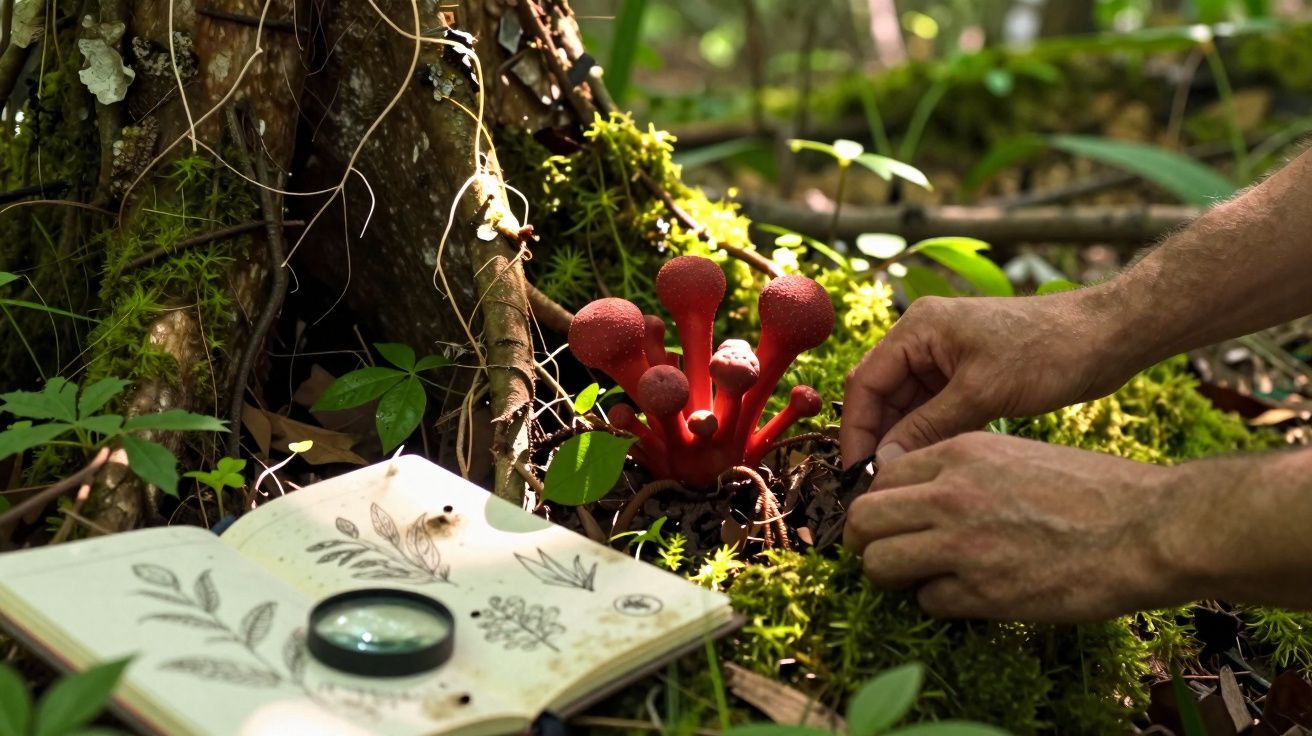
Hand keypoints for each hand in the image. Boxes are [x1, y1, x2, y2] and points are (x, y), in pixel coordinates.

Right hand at [840, 291, 1134, 468]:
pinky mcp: (967, 377)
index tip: (856, 471)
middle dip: (877, 438)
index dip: (857, 429)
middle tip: (874, 486)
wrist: (1106, 337)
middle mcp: (924, 340)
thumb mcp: (983, 392)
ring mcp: (945, 359)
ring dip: (902, 441)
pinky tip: (926, 468)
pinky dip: (927, 437)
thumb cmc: (1048, 351)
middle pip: (881, 395)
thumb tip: (884, 462)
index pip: (866, 382)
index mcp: (918, 328)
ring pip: (906, 407)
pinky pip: (932, 411)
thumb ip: (928, 426)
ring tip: (898, 484)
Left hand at [842, 432, 1187, 622]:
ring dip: (891, 574)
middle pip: (863, 520)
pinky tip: (968, 592)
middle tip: (880, 551)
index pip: (880, 476)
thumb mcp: (1015, 454)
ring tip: (917, 576)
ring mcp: (962, 545)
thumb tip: (914, 493)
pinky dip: (939, 601)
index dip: (879, 501)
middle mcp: (951, 495)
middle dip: (863, 540)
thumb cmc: (1092, 489)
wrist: (1147, 527)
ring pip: (879, 564)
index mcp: (959, 454)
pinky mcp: (982, 593)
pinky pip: (926, 601)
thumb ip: (958, 470)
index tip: (889, 517)